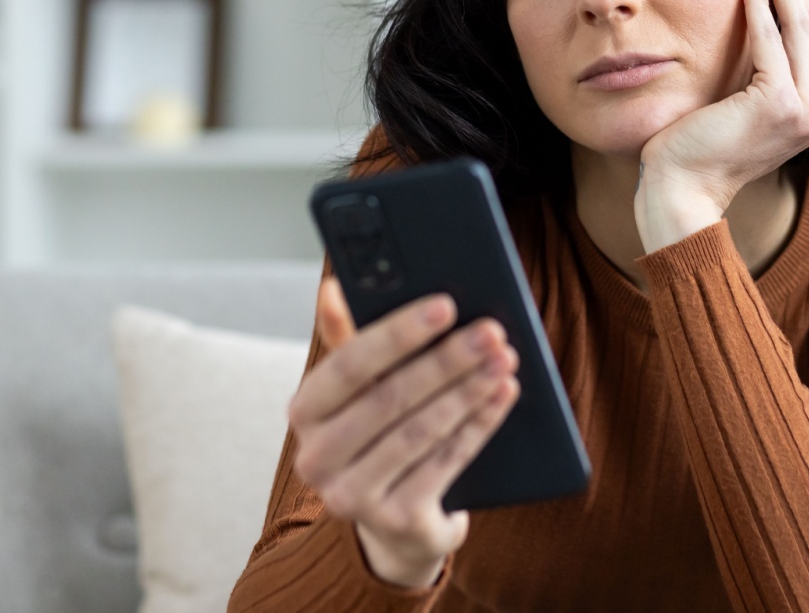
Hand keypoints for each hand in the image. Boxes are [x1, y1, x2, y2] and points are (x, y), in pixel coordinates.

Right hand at [287, 277, 519, 587]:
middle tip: (492, 331)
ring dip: (469, 390)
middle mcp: (316, 458)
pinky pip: (446, 464)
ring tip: (504, 360)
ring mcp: (352, 497)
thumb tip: (332, 287)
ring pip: (421, 431)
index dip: (399, 333)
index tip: (446, 305)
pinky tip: (502, 396)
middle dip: (448, 360)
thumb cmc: (378, 433)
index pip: (349, 364)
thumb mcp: (359, 389)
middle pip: (391, 398)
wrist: (396, 521)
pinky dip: (479, 425)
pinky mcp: (395, 521)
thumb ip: (348, 339)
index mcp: (304, 411)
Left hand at [634, 0, 808, 250]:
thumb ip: (754, 67)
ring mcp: (806, 111)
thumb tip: (754, 17)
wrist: (680, 192)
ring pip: (795, 27)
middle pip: (807, 25)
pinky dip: (759, 4)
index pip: (806, 36)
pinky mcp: (780, 105)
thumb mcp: (734, 100)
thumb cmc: (695, 148)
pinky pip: (768, 42)